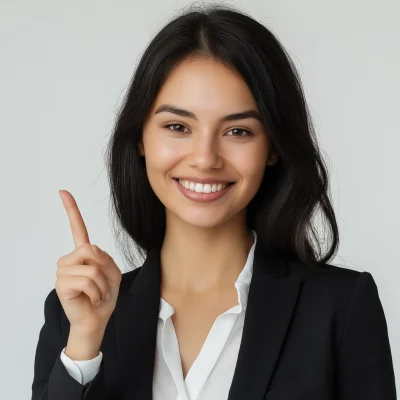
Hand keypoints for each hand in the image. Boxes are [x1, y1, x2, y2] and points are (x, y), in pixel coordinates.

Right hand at [56, 190, 121, 334]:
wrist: (97, 319)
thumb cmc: (104, 297)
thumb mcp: (113, 273)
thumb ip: (104, 258)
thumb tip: (90, 249)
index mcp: (83, 254)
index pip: (77, 228)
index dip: (71, 210)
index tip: (63, 191)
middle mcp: (69, 259)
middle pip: (91, 249)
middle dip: (104, 269)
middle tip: (103, 286)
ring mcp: (63, 271)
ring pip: (91, 267)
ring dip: (102, 284)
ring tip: (98, 294)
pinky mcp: (61, 284)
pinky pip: (87, 280)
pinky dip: (97, 292)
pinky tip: (92, 299)